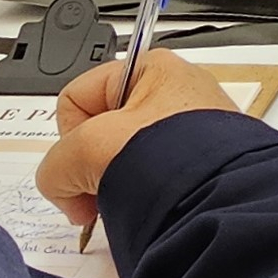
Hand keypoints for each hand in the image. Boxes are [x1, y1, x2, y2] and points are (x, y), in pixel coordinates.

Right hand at [36, 51, 238, 227]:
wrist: (222, 202)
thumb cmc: (172, 160)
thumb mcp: (86, 149)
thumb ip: (54, 163)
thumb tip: (59, 183)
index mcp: (152, 68)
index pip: (78, 97)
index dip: (69, 140)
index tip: (78, 169)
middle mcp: (177, 92)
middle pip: (103, 130)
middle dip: (94, 167)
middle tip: (97, 194)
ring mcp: (194, 130)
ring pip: (128, 157)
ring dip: (119, 183)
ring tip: (131, 202)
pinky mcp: (206, 163)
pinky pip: (159, 177)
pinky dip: (148, 195)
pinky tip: (152, 209)